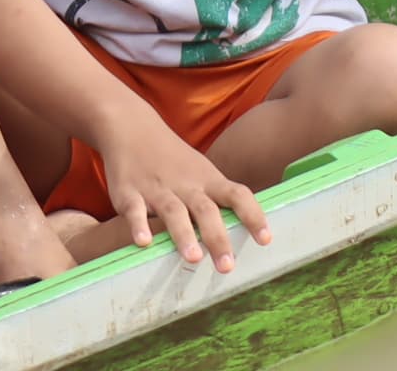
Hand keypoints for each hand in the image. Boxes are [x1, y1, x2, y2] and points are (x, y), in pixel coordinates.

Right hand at [97, 114, 269, 272]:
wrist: (134, 129)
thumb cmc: (174, 160)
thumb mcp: (202, 173)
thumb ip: (219, 198)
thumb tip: (245, 227)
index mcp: (208, 181)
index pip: (238, 195)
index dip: (253, 216)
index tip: (266, 239)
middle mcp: (186, 185)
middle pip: (206, 210)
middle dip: (218, 238)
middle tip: (227, 267)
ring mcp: (157, 189)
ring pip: (174, 212)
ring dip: (184, 235)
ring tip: (193, 258)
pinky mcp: (129, 193)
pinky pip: (135, 210)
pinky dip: (138, 225)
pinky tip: (144, 243)